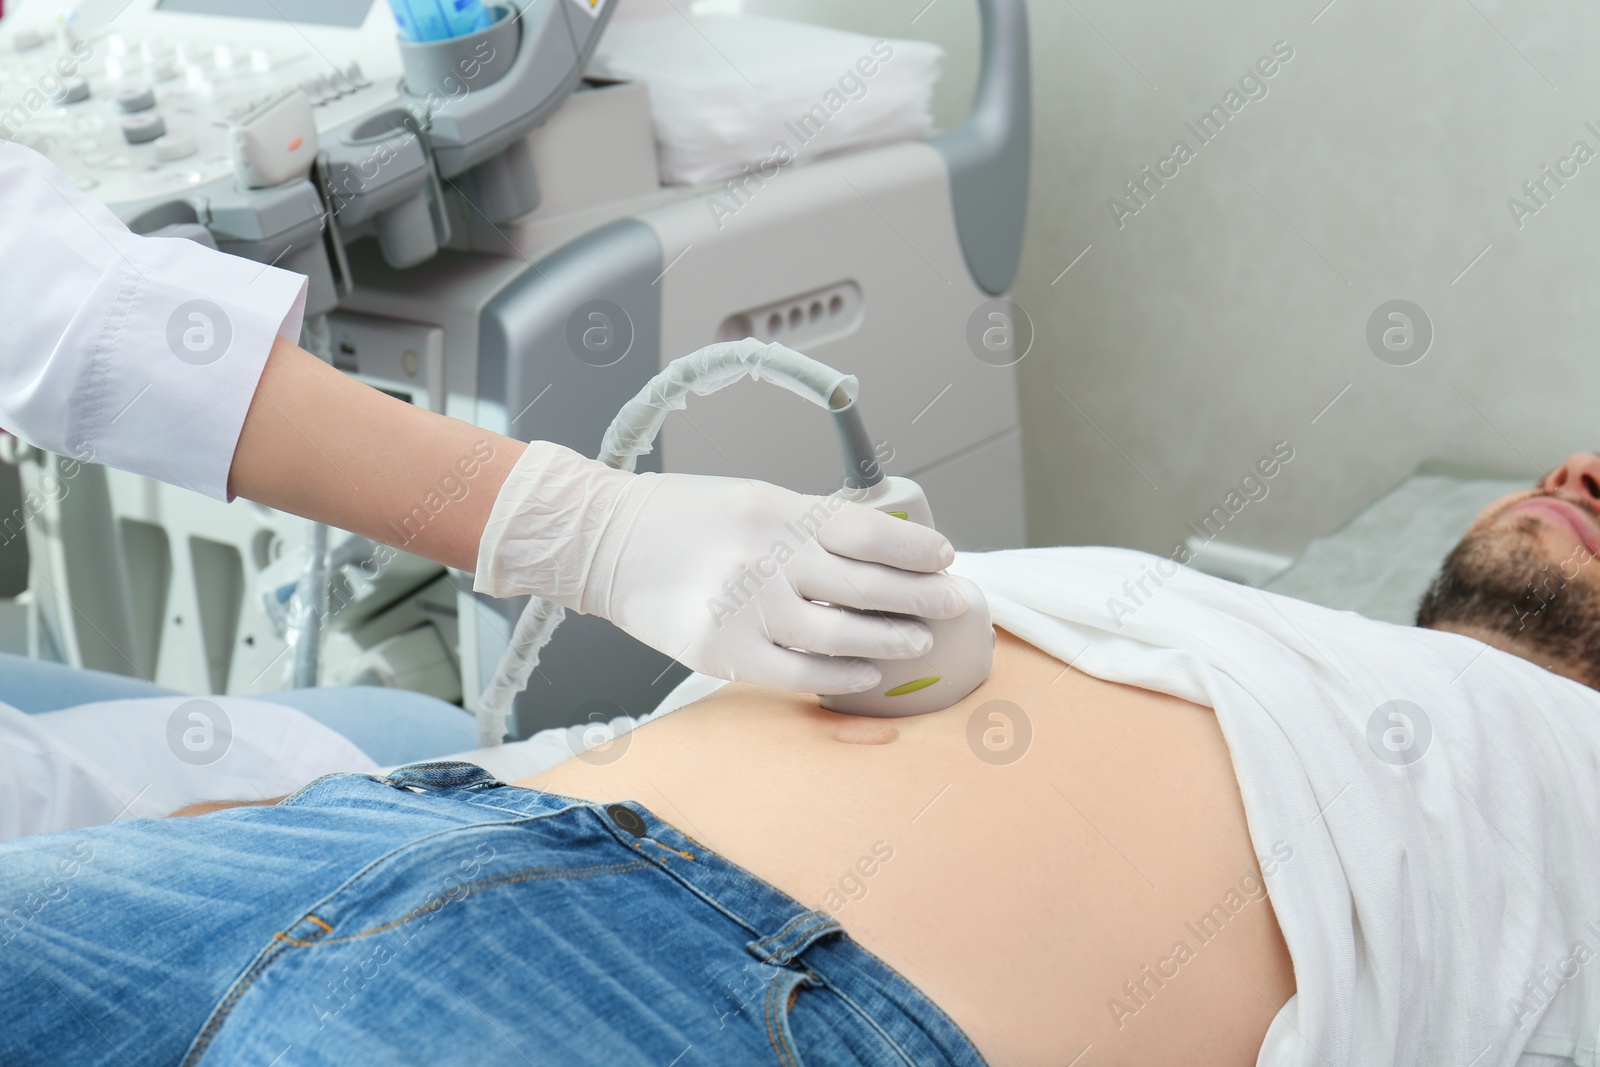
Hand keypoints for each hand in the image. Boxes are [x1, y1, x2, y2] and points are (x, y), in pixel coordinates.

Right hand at [474, 443, 968, 692]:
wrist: (605, 542)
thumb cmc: (687, 518)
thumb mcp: (757, 498)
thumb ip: (814, 523)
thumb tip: (886, 546)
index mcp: (780, 511)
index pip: (870, 531)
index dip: (917, 550)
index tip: (946, 558)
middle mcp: (767, 557)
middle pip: (866, 584)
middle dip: (921, 596)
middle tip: (954, 604)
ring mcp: (745, 607)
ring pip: (839, 635)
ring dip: (889, 640)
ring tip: (918, 641)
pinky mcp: (722, 651)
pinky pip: (797, 674)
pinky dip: (840, 677)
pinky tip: (865, 674)